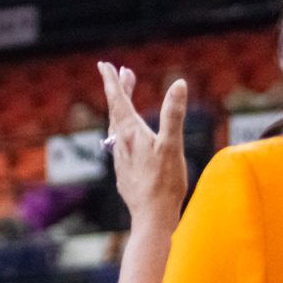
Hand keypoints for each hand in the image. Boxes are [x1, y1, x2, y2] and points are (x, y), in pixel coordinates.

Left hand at [99, 62, 187, 231]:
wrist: (152, 216)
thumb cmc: (164, 182)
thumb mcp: (172, 144)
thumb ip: (173, 114)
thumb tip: (178, 84)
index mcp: (131, 132)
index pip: (118, 100)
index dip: (112, 81)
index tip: (104, 65)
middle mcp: (122, 142)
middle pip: (117, 110)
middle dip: (119, 90)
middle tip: (123, 73)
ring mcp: (121, 157)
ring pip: (118, 126)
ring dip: (123, 109)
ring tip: (128, 99)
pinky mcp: (125, 170)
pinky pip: (122, 142)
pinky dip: (125, 129)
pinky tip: (131, 136)